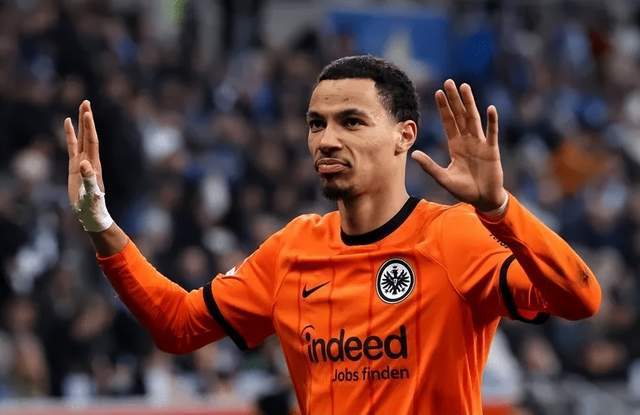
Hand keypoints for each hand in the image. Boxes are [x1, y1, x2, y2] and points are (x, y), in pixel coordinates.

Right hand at [65, 101, 112, 232]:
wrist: (91, 213)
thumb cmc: (93, 205)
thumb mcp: (91, 193)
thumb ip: (89, 179)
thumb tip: (84, 163)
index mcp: (94, 165)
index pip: (92, 141)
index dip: (90, 127)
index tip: (88, 113)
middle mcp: (90, 160)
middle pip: (89, 135)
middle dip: (87, 119)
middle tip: (86, 102)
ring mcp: (82, 162)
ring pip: (81, 138)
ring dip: (80, 124)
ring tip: (81, 107)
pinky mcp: (75, 166)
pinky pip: (72, 147)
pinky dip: (70, 135)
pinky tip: (67, 124)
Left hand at [411, 80, 506, 211]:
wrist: (483, 199)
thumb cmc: (464, 189)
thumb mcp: (443, 178)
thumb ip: (429, 166)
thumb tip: (413, 154)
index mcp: (455, 146)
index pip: (448, 122)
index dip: (443, 108)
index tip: (438, 92)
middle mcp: (467, 141)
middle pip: (459, 116)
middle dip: (454, 100)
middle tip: (449, 82)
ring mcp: (480, 144)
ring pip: (474, 119)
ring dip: (469, 103)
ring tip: (465, 87)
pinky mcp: (492, 151)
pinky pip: (492, 133)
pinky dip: (491, 122)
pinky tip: (490, 109)